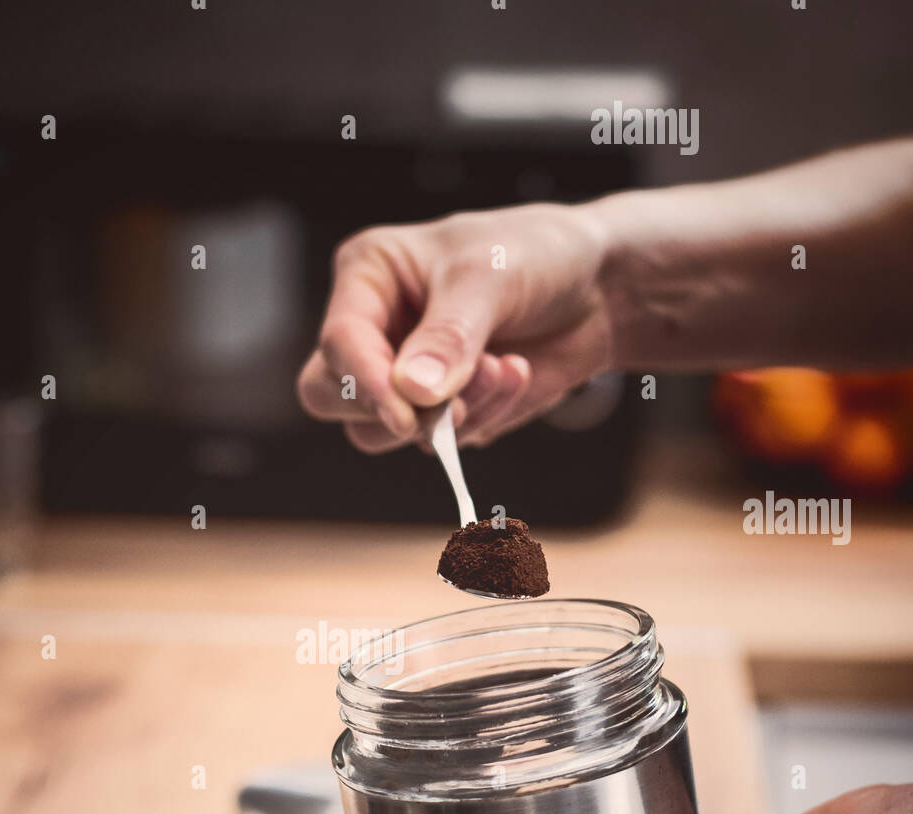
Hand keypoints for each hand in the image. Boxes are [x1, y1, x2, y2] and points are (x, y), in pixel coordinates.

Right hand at [296, 203, 612, 451]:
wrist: (599, 287)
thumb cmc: (537, 254)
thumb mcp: (489, 278)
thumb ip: (448, 337)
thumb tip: (412, 392)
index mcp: (368, 277)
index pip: (337, 343)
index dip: (365, 382)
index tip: (407, 413)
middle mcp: (375, 330)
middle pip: (330, 397)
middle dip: (390, 409)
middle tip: (452, 404)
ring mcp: (402, 377)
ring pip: (383, 432)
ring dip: (449, 416)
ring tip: (503, 370)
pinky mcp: (437, 412)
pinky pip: (437, 443)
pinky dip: (482, 419)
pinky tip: (513, 375)